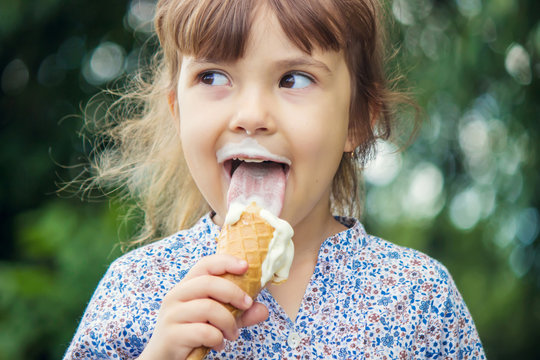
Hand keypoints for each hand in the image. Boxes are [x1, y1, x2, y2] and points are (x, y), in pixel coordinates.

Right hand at [137, 254, 268, 359]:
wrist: (164, 359)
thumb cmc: (193, 334)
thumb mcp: (219, 321)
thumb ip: (240, 314)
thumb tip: (263, 310)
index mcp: (186, 286)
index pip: (205, 264)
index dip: (226, 261)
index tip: (246, 266)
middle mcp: (175, 296)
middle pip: (208, 283)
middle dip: (234, 293)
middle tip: (247, 306)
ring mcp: (171, 315)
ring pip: (208, 308)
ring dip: (228, 322)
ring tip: (232, 334)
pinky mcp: (171, 334)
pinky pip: (203, 331)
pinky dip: (217, 338)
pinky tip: (217, 344)